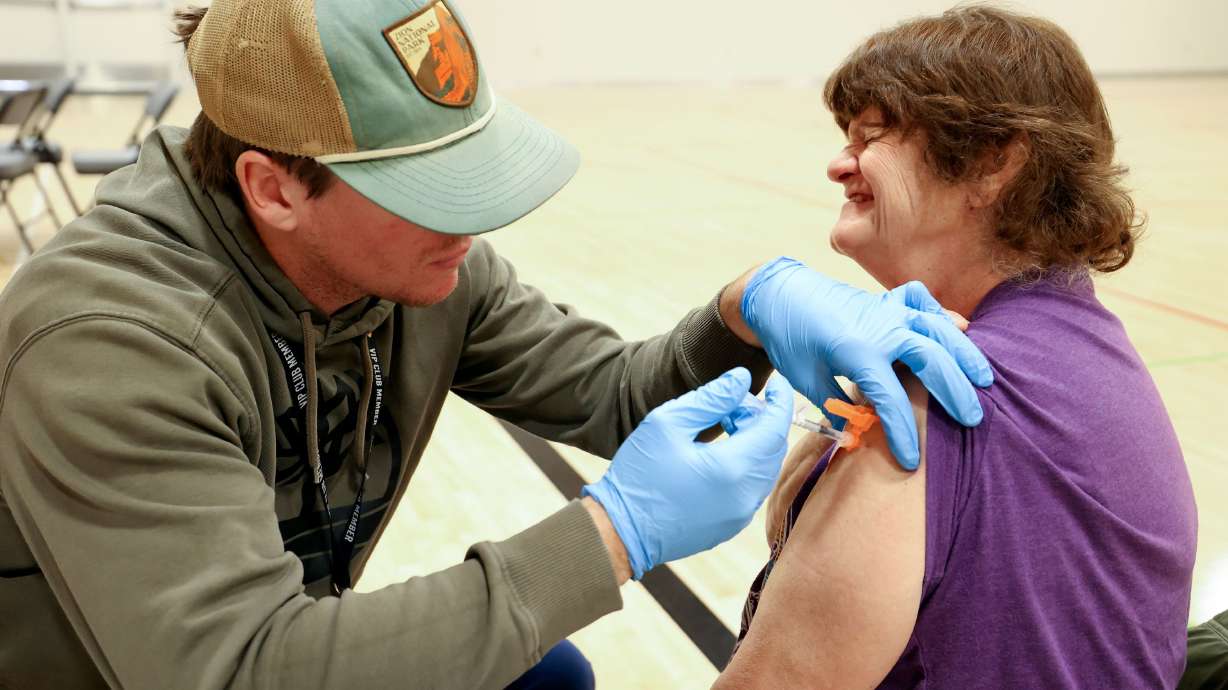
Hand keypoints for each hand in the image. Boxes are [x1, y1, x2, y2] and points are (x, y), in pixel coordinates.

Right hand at [582, 368, 793, 579]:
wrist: (620, 531)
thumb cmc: (639, 476)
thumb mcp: (667, 423)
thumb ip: (711, 398)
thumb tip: (741, 379)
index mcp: (732, 469)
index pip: (775, 427)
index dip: (780, 400)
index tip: (776, 382)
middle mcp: (745, 497)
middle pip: (773, 448)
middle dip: (761, 419)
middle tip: (733, 402)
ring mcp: (740, 516)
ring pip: (764, 468)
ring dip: (754, 441)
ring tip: (724, 424)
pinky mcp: (730, 526)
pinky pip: (752, 488)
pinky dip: (746, 464)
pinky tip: (718, 453)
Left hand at [740, 257, 992, 468]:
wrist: (779, 294)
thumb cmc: (789, 338)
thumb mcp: (805, 379)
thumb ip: (835, 406)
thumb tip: (857, 434)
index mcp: (858, 352)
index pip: (891, 400)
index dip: (903, 434)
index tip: (912, 461)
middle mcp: (882, 328)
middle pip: (931, 360)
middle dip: (955, 392)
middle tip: (973, 419)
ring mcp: (888, 310)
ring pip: (938, 328)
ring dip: (964, 353)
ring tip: (985, 379)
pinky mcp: (887, 300)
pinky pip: (922, 301)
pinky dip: (942, 313)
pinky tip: (960, 328)